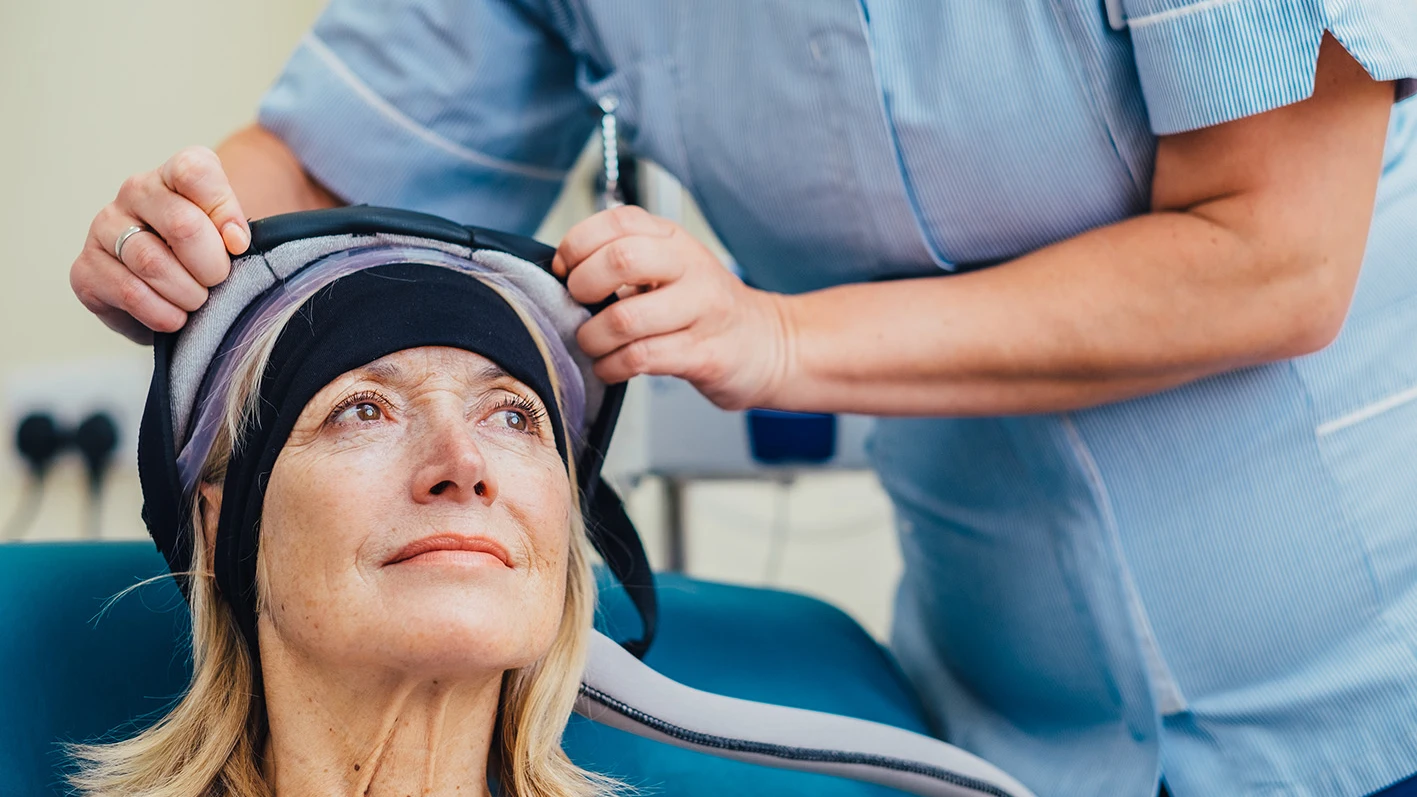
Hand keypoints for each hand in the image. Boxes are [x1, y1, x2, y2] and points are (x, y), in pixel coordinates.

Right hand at [70, 146, 249, 343]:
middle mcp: (135, 192)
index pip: (195, 171)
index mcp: (174, 174)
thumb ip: (238, 230)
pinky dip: (162, 314)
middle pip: (182, 224)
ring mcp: (104, 228)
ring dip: (188, 294)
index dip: (225, 212)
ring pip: (153, 262)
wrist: (172, 295)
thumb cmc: (207, 259)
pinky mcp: (85, 269)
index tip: (238, 245)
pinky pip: (130, 293)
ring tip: (196, 302)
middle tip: (217, 283)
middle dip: (212, 267)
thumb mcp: (232, 239)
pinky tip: (174, 317)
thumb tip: (235, 240)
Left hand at [553, 206, 792, 410]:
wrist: (767, 345)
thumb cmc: (705, 309)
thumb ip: (625, 261)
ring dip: (593, 337)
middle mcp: (691, 268)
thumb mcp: (672, 269)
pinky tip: (610, 367)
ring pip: (626, 318)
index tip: (565, 270)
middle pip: (622, 259)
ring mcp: (702, 311)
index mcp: (675, 240)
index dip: (578, 244)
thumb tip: (564, 273)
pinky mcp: (705, 354)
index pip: (617, 221)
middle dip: (583, 286)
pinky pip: (641, 358)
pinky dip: (611, 366)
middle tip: (577, 306)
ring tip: (591, 344)